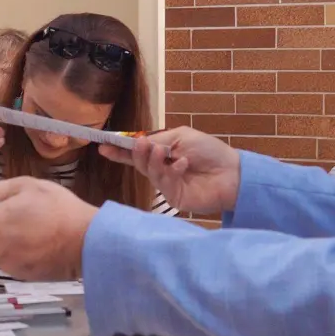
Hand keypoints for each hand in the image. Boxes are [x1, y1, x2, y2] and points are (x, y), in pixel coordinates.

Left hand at [0, 177, 95, 281]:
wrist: (87, 242)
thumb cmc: (58, 209)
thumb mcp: (26, 186)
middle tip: (14, 209)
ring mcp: (6, 264)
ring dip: (5, 234)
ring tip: (32, 224)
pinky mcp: (20, 275)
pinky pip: (10, 257)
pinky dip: (18, 248)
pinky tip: (38, 240)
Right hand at [99, 127, 240, 214]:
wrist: (232, 173)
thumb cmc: (210, 152)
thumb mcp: (181, 137)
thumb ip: (158, 140)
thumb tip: (137, 143)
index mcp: (164, 153)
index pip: (138, 152)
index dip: (120, 150)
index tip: (103, 146)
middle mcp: (163, 169)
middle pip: (140, 162)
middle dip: (137, 153)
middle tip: (141, 145)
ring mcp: (167, 184)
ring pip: (149, 172)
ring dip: (154, 160)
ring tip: (163, 152)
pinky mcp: (173, 197)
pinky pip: (163, 182)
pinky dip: (171, 170)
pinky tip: (183, 164)